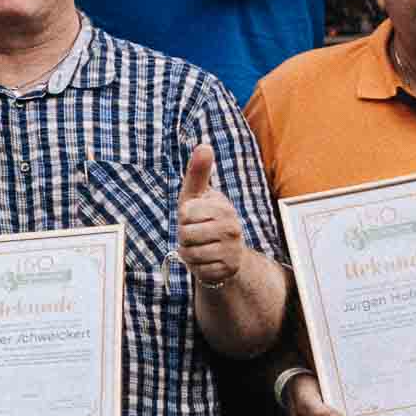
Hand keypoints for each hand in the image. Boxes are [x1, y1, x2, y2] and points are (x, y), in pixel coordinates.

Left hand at [173, 141, 251, 294]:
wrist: (226, 250)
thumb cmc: (203, 216)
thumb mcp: (197, 194)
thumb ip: (198, 172)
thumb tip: (204, 145)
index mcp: (223, 207)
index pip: (185, 213)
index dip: (183, 217)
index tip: (193, 216)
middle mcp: (232, 228)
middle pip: (185, 235)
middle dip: (184, 236)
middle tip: (195, 233)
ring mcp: (232, 250)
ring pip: (190, 254)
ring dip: (188, 252)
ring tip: (200, 246)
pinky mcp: (227, 269)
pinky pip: (198, 270)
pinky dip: (197, 267)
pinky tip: (207, 259)